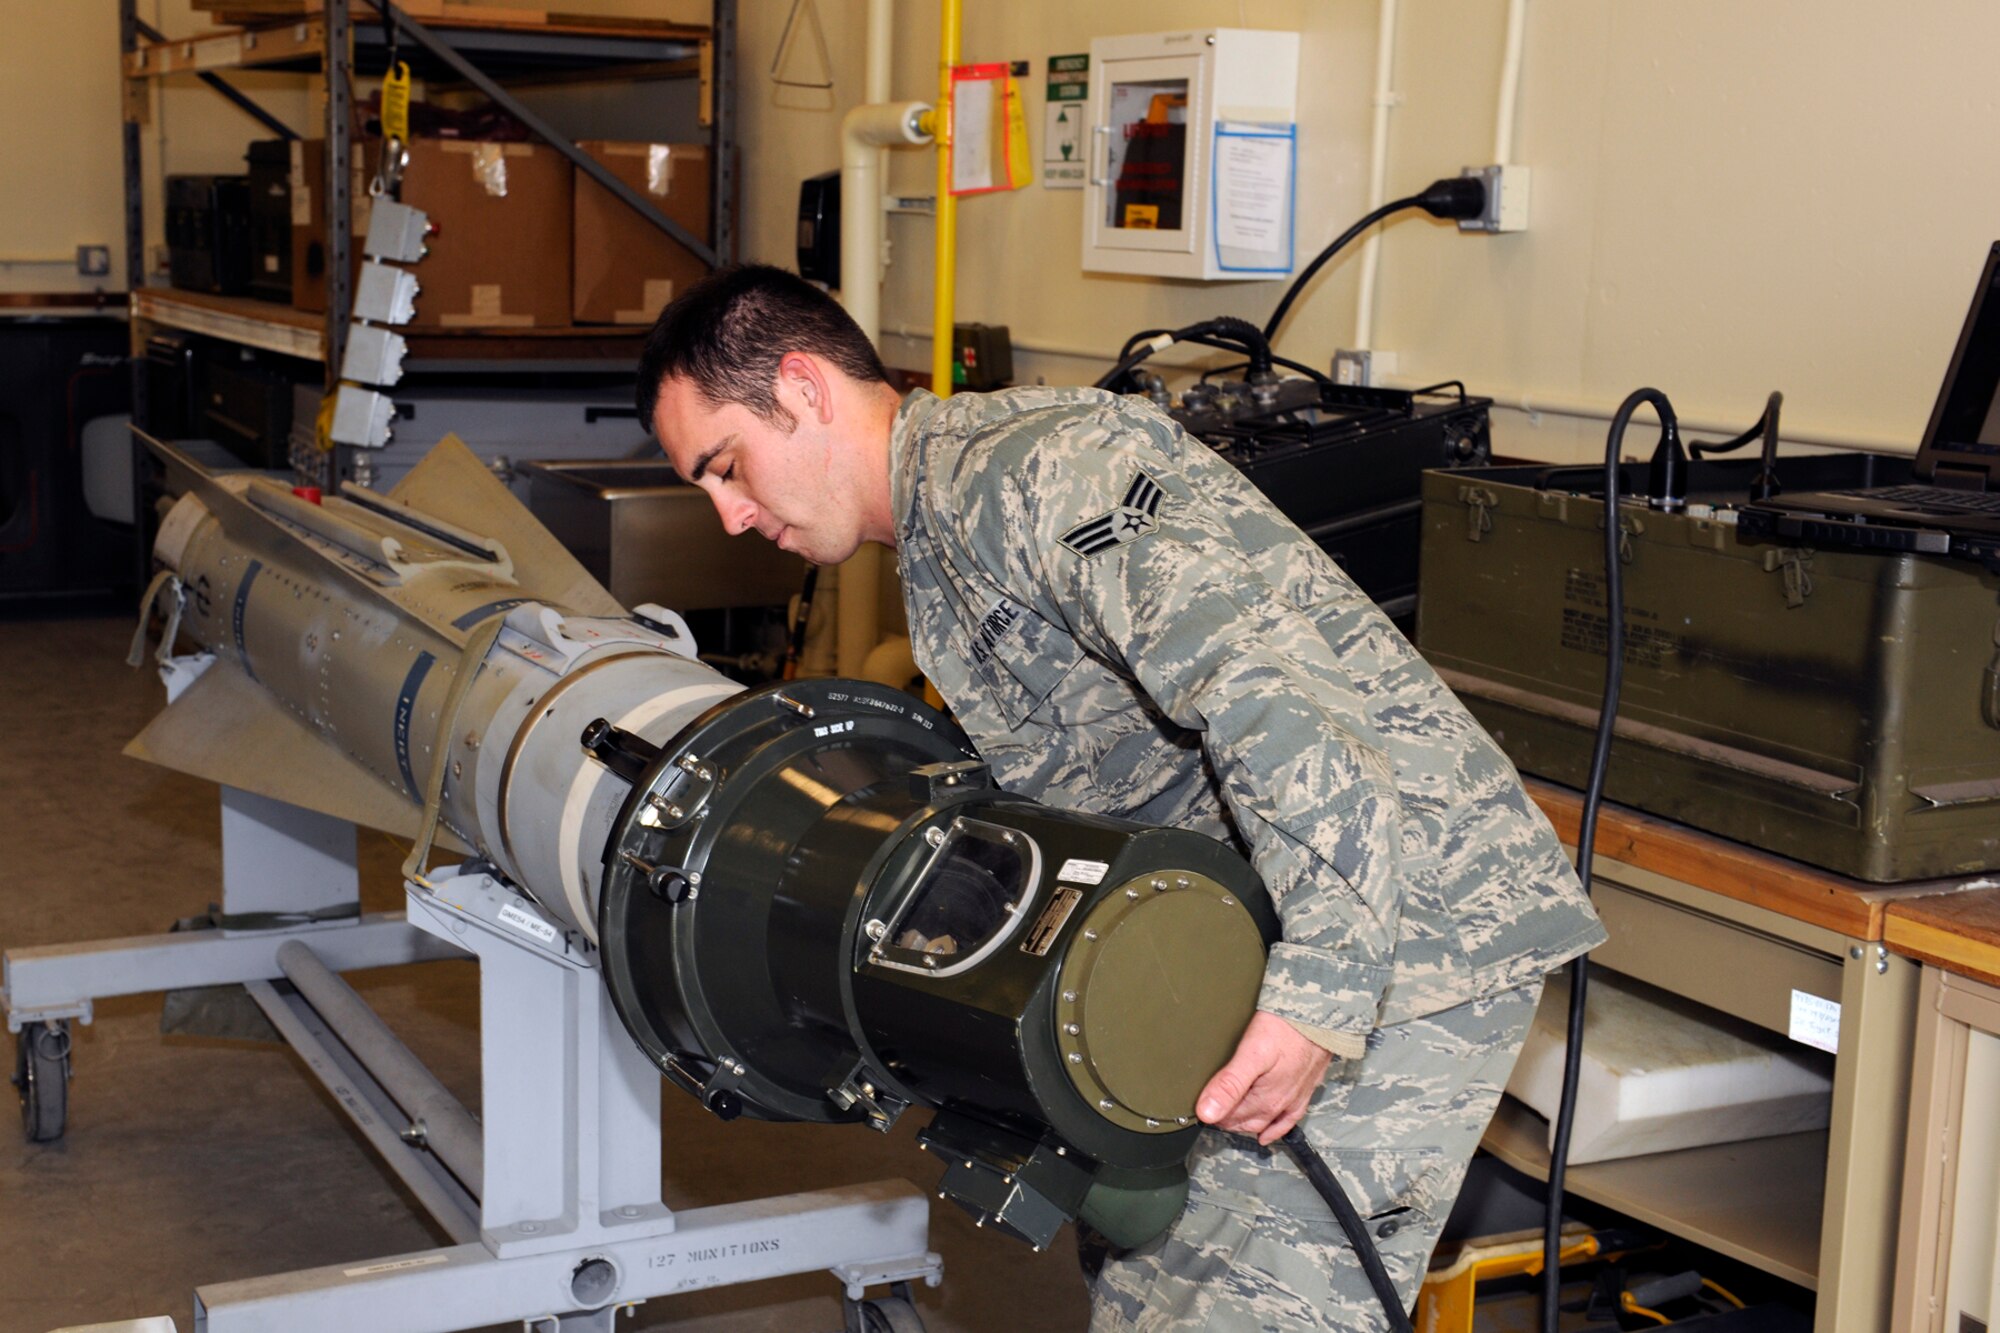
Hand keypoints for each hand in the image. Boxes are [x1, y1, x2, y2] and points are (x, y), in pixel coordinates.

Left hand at [1195, 1011, 1333, 1144]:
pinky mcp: (1306, 1089)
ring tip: (1231, 1121)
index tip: (1198, 1110)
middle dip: (1228, 1119)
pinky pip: (1290, 1119)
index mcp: (1264, 1099)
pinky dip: (1276, 1129)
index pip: (1231, 1117)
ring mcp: (1294, 1098)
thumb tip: (1207, 1113)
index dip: (1213, 1115)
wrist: (1319, 1015)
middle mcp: (1280, 1105)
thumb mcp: (1251, 1054)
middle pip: (1247, 1120)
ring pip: (1265, 1121)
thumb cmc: (1285, 1030)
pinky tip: (1268, 1134)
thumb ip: (1229, 1084)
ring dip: (1247, 1123)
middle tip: (1210, 1112)